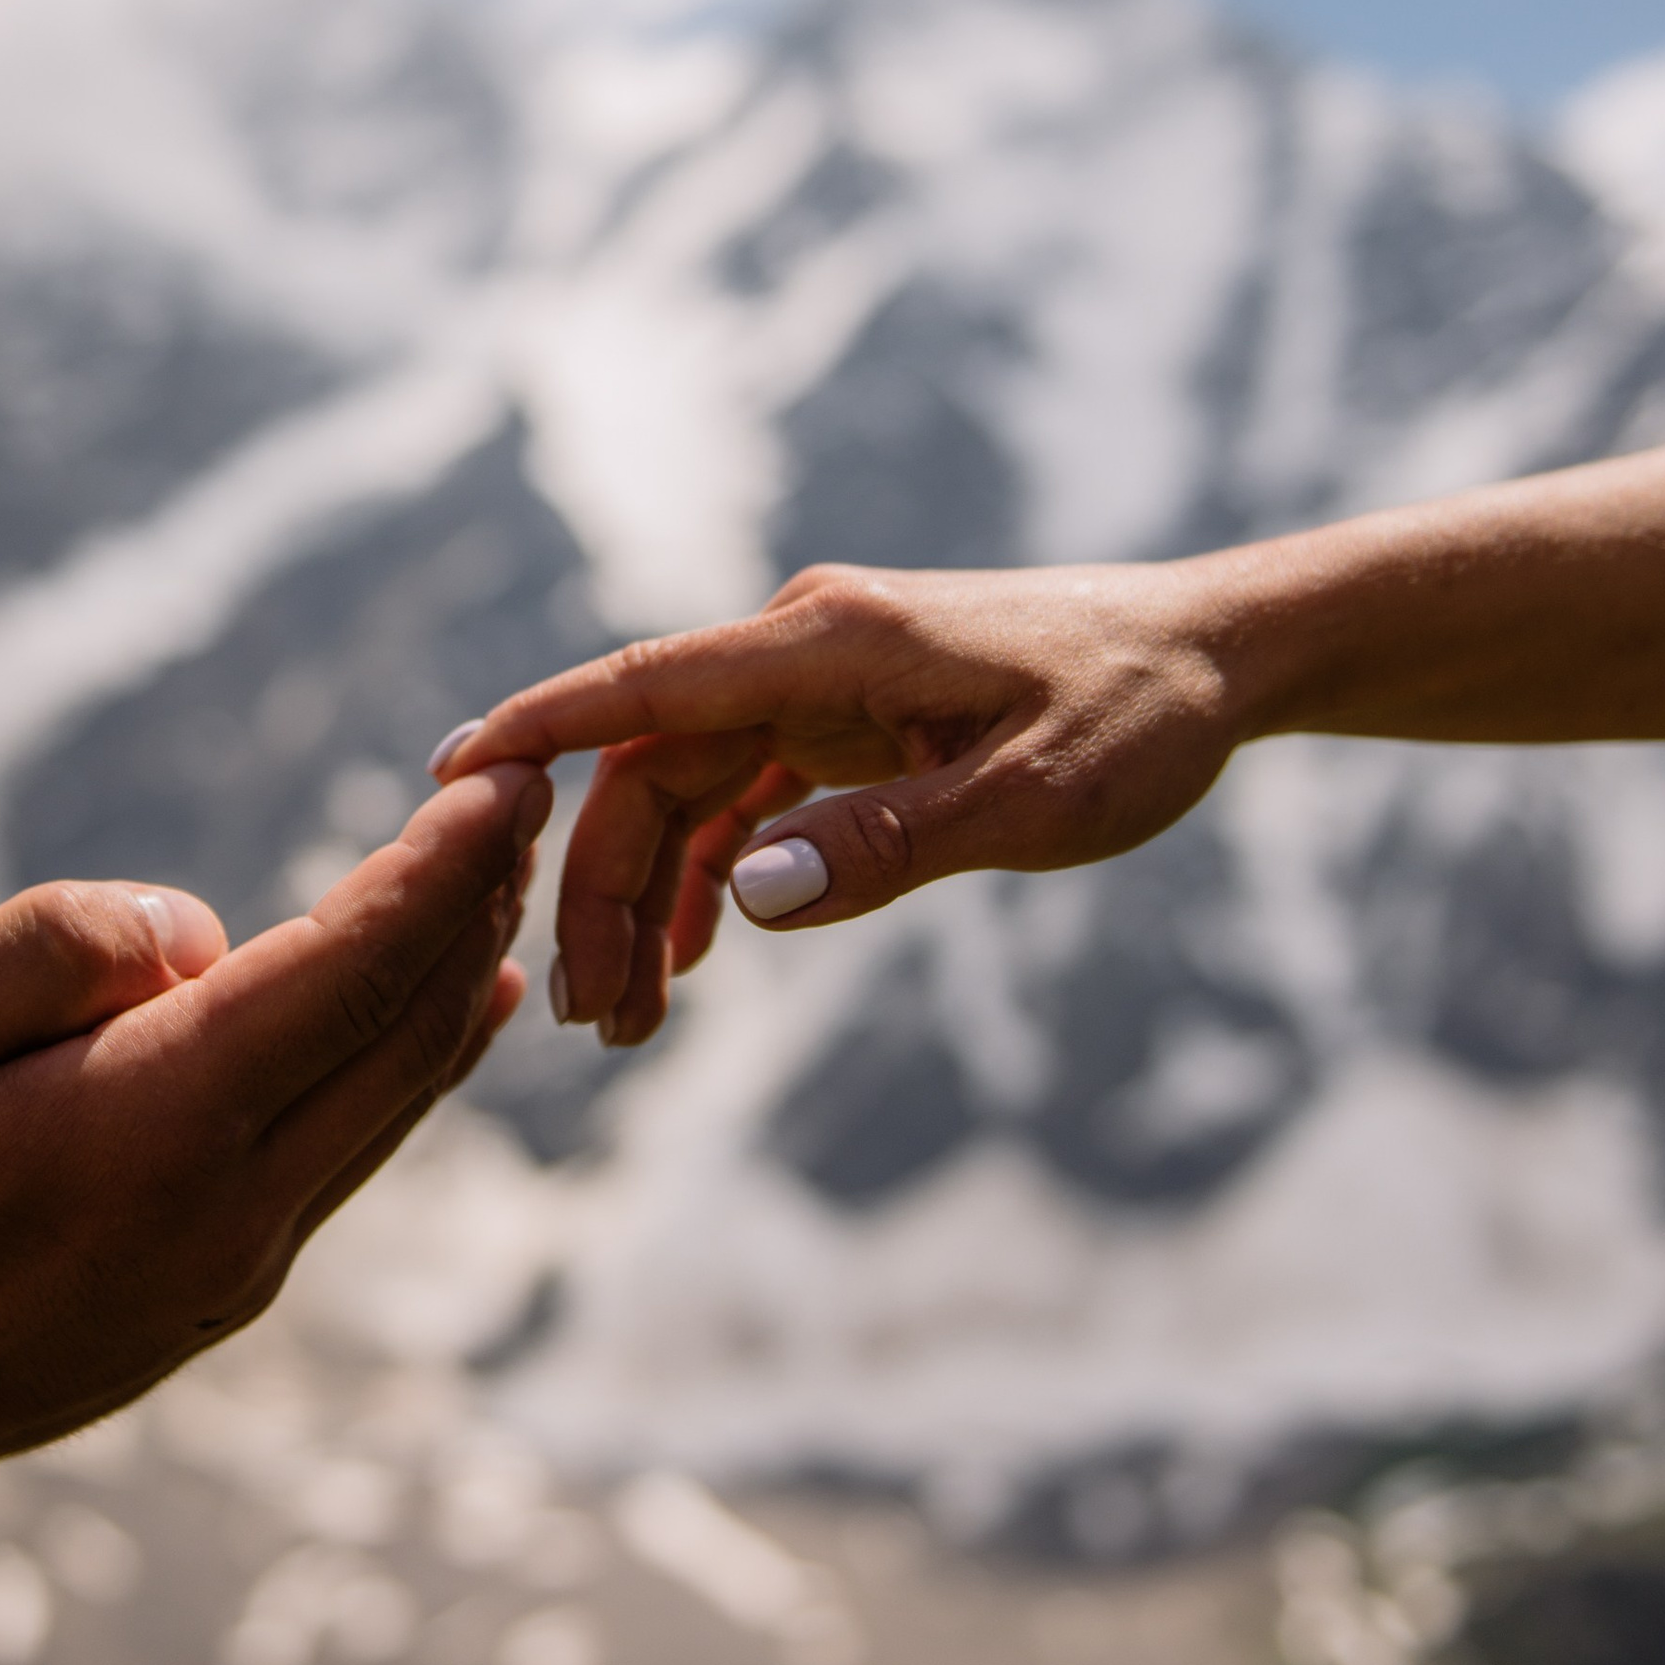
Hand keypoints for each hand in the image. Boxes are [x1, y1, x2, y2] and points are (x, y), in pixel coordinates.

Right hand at [0, 760, 549, 1535]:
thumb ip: (46, 948)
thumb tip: (194, 931)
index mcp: (146, 1130)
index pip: (348, 975)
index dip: (440, 871)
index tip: (505, 787)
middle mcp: (224, 1212)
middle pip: (405, 1035)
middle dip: (478, 905)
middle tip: (528, 799)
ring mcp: (234, 1268)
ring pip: (393, 1103)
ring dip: (456, 980)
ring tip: (502, 876)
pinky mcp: (219, 1294)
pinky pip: (350, 1153)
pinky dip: (410, 1061)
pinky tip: (443, 1008)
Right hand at [436, 566, 1234, 1044]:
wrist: (1219, 658)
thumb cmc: (1140, 714)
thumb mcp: (1035, 798)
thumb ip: (890, 846)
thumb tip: (749, 897)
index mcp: (832, 642)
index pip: (647, 683)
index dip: (537, 731)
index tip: (445, 782)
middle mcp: (806, 648)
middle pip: (651, 766)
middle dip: (601, 888)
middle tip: (590, 1022)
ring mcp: (821, 683)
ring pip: (687, 789)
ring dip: (647, 895)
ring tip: (626, 1019)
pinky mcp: (846, 719)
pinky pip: (741, 795)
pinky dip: (709, 877)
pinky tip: (694, 961)